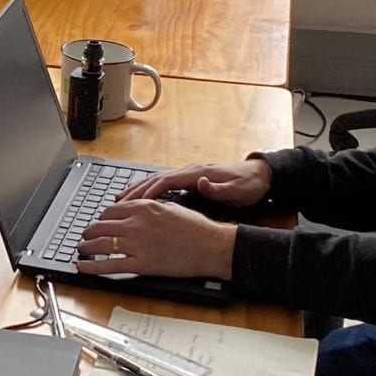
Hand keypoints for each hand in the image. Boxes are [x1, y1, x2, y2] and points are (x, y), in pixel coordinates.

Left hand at [76, 197, 237, 280]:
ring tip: (82, 251)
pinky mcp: (141, 264)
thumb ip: (148, 208)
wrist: (211, 246)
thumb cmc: (196, 228)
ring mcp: (138, 244)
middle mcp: (137, 224)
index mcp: (144, 207)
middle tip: (85, 237)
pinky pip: (110, 265)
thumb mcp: (169, 207)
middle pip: (100, 227)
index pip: (110, 211)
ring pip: (101, 245)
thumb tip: (133, 211)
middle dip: (88, 233)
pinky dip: (92, 267)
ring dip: (87, 248)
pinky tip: (84, 267)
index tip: (98, 224)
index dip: (100, 219)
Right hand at [116, 158, 271, 206]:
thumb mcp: (237, 191)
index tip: (132, 203)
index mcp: (197, 174)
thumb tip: (203, 183)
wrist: (260, 176)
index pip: (166, 181)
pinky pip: (164, 184)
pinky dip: (149, 190)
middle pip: (155, 179)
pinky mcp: (191, 179)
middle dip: (134, 191)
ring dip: (138, 189)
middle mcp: (190, 171)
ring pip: (157, 180)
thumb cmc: (248, 185)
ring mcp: (189, 174)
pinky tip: (141, 198)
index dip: (148, 192)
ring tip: (119, 200)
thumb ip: (218, 189)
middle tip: (115, 203)